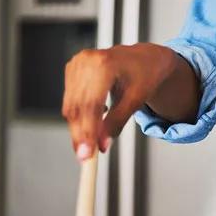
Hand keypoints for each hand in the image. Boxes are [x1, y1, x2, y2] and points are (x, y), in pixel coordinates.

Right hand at [62, 43, 182, 159]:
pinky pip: (70, 99)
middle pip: (77, 106)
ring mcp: (77, 63)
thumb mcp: (136, 100)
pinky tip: (93, 121)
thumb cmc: (145, 75)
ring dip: (77, 128)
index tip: (88, 153)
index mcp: (105, 63)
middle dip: (80, 134)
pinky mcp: (72, 69)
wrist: (145, 58)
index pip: (90, 103)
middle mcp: (87, 60)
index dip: (87, 131)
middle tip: (85, 157)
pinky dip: (78, 116)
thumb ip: (117, 122)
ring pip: (70, 105)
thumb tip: (102, 144)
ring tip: (89, 145)